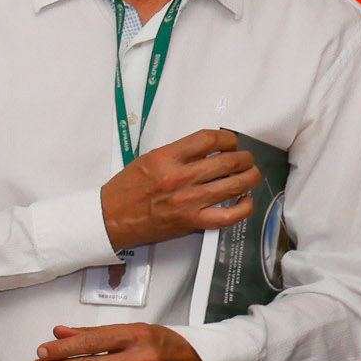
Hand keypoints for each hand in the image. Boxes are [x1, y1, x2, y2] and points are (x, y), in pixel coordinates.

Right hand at [101, 126, 259, 251]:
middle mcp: (180, 178)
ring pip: (235, 185)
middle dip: (245, 158)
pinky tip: (245, 201)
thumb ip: (177, 153)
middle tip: (246, 159)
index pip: (210, 139)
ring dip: (250, 177)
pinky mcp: (192, 222)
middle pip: (228, 161)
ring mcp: (188, 201)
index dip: (228, 139)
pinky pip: (229, 216)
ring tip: (251, 175)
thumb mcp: (148, 160)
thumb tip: (208, 150)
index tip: (231, 143)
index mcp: (166, 158)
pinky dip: (244, 208)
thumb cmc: (125, 190)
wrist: (109, 219)